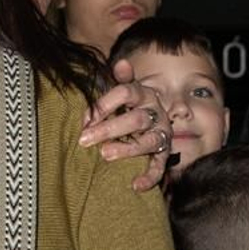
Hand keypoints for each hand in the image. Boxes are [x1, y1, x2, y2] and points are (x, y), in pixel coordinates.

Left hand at [79, 66, 172, 191]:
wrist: (154, 122)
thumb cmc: (129, 106)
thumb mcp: (125, 92)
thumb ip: (121, 79)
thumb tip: (121, 63)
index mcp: (144, 94)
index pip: (125, 93)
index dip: (104, 105)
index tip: (84, 120)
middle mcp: (156, 113)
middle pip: (136, 119)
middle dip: (109, 129)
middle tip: (84, 139)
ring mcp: (162, 134)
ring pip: (148, 142)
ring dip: (127, 149)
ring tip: (105, 155)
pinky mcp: (165, 153)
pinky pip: (160, 166)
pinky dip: (150, 177)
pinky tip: (136, 185)